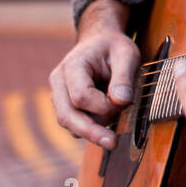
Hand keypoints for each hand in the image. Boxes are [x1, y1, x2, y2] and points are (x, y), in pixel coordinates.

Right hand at [48, 0, 139, 149]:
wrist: (99, 43)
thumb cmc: (113, 48)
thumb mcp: (126, 54)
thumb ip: (124, 77)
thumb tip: (121, 101)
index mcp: (72, 66)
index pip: (81, 96)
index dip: (103, 106)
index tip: (125, 101)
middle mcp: (59, 83)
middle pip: (67, 116)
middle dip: (91, 132)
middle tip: (113, 143)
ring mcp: (59, 96)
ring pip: (69, 124)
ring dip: (93, 129)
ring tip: (117, 117)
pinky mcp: (65, 107)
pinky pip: (75, 125)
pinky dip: (92, 128)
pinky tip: (108, 122)